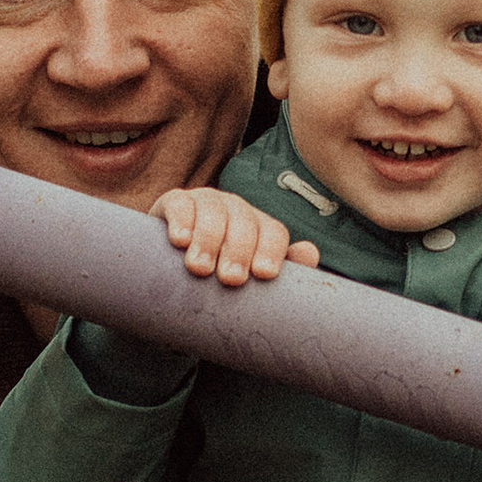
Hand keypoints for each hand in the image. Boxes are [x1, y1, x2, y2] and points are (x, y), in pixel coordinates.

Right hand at [155, 187, 320, 288]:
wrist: (171, 268)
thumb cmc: (217, 276)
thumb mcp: (248, 277)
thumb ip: (282, 272)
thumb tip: (310, 253)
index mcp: (259, 227)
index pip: (274, 232)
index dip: (271, 251)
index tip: (264, 274)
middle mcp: (236, 210)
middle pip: (245, 223)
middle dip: (239, 250)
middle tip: (231, 279)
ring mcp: (206, 202)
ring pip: (214, 212)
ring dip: (208, 240)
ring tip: (200, 268)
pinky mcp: (175, 201)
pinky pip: (180, 203)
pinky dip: (181, 220)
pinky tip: (179, 240)